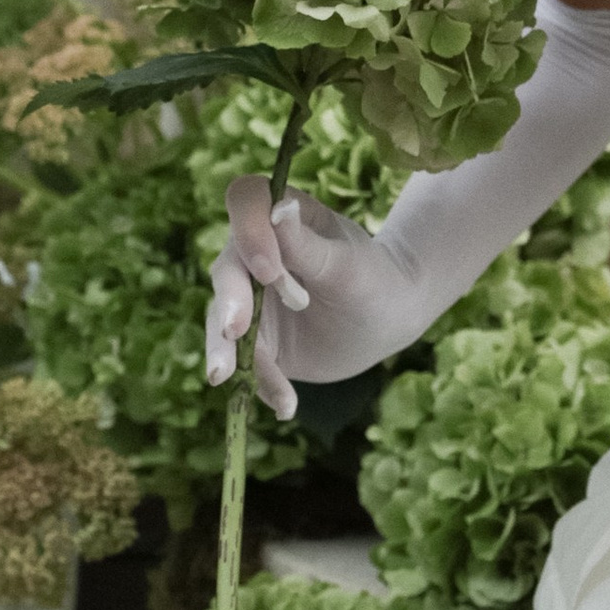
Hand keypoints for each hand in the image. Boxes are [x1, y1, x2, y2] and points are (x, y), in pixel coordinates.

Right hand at [204, 179, 439, 419]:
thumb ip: (308, 245)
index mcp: (279, 218)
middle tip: (238, 330)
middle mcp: (254, 255)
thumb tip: (280, 208)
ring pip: (223, 322)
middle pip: (226, 271)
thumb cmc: (374, 280)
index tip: (271, 272)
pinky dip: (262, 383)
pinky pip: (246, 362)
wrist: (386, 323)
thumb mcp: (347, 265)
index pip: (244, 203)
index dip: (248, 232)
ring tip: (226, 380)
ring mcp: (249, 300)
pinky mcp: (254, 341)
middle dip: (230, 302)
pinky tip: (285, 405)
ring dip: (226, 352)